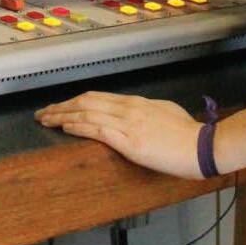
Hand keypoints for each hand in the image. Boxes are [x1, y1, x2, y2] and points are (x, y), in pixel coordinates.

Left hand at [35, 92, 204, 178]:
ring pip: (87, 113)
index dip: (73, 101)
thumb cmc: (187, 133)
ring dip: (62, 116)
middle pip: (85, 102)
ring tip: (46, 120)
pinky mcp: (131, 142)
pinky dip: (79, 126)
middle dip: (60, 107)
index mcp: (134, 103)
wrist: (202, 146)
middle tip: (42, 113)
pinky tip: (66, 127)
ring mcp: (128, 124)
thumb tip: (131, 113)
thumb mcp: (163, 113)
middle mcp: (128, 109)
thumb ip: (143, 112)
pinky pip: (98, 130)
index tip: (59, 106)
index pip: (96, 97)